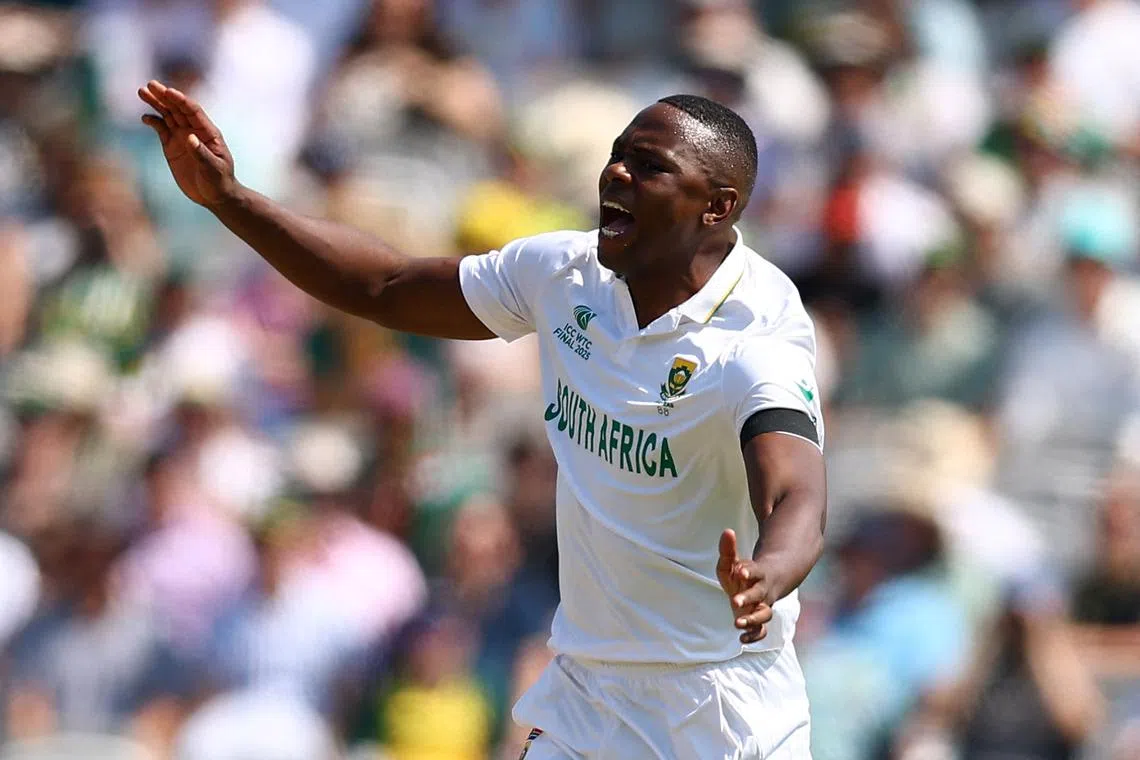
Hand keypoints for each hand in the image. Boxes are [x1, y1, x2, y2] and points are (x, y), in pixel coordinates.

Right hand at [137, 80, 237, 207]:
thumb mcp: (213, 169)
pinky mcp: (172, 146)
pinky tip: (145, 118)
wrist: (215, 196)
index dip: (181, 100)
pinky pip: (161, 129)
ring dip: (156, 104)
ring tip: (142, 92)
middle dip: (165, 96)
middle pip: (177, 109)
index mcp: (208, 132)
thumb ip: (201, 153)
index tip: (169, 91)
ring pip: (167, 115)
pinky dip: (153, 122)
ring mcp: (182, 137)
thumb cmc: (219, 181)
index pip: (193, 111)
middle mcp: (194, 130)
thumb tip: (190, 137)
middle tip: (150, 84)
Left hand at [717, 529, 773, 643]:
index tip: (741, 571)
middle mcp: (762, 591)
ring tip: (736, 623)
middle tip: (734, 601)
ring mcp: (762, 607)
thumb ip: (728, 549)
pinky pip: (762, 631)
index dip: (749, 571)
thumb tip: (727, 531)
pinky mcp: (759, 621)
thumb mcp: (732, 562)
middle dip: (748, 598)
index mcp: (756, 575)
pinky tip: (741, 639)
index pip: (755, 572)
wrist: (762, 587)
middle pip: (759, 595)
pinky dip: (754, 636)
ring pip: (765, 615)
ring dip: (752, 620)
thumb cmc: (742, 574)